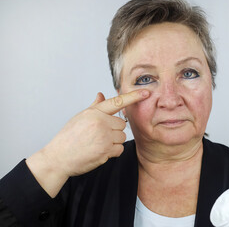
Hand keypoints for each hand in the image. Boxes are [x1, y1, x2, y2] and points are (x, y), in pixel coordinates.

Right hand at [26, 89, 149, 196]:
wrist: (58, 158)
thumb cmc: (68, 137)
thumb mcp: (80, 118)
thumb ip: (95, 107)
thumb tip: (101, 95)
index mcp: (94, 113)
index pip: (117, 102)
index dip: (133, 97)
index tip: (146, 93)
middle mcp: (100, 123)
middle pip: (122, 124)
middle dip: (114, 130)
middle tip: (99, 135)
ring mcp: (104, 137)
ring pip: (122, 137)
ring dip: (114, 141)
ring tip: (98, 143)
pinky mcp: (105, 151)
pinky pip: (119, 149)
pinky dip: (113, 151)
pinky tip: (100, 151)